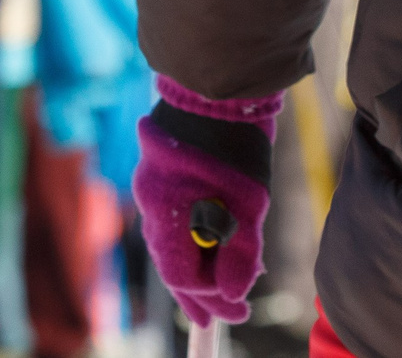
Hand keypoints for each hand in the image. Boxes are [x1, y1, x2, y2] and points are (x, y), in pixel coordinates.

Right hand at [132, 75, 282, 327]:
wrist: (220, 84)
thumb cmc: (238, 141)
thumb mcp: (250, 202)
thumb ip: (241, 252)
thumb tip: (234, 296)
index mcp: (166, 211)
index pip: (182, 276)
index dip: (211, 301)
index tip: (238, 314)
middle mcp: (151, 202)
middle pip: (171, 263)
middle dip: (200, 292)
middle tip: (222, 318)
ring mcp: (152, 186)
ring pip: (171, 242)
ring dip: (197, 267)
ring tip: (224, 288)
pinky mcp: (161, 174)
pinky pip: (172, 219)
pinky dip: (192, 240)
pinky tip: (214, 247)